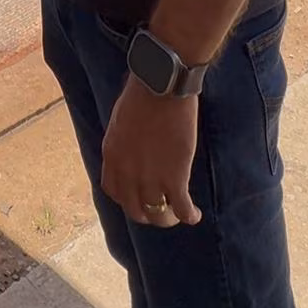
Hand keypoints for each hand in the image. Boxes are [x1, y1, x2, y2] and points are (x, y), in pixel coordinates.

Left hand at [101, 76, 201, 228]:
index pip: (113, 190)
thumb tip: (134, 153)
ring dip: (168, 218)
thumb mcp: (122, 123)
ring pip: (157, 215)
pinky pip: (181, 209)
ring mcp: (150, 178)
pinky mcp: (174, 178)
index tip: (138, 197)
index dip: (126, 198)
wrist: (161, 88)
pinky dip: (189, 215)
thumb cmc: (143, 96)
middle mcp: (127, 173)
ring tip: (179, 214)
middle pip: (133, 209)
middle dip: (147, 214)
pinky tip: (195, 215)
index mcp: (112, 156)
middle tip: (160, 210)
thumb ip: (125, 145)